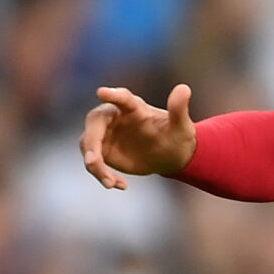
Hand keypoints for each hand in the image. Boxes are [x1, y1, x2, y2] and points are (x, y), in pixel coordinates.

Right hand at [81, 84, 197, 189]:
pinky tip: (122, 185)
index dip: (112, 95)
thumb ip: (179, 109)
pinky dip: (103, 175)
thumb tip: (185, 88)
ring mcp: (105, 133)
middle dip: (92, 142)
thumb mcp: (182, 126)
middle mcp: (113, 116)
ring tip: (110, 183)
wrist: (169, 154)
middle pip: (94, 124)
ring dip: (96, 165)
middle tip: (93, 162)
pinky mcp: (102, 151)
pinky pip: (94, 163)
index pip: (121, 98)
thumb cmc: (175, 135)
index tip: (102, 92)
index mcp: (132, 106)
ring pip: (89, 146)